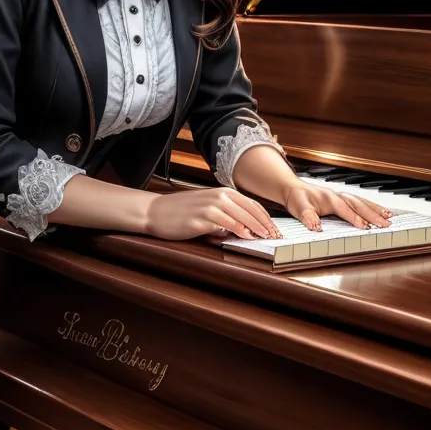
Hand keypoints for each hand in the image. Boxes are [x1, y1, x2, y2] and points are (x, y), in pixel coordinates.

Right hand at [146, 187, 282, 241]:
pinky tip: (246, 236)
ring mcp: (210, 206)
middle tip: (276, 235)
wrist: (155, 211)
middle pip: (250, 210)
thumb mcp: (206, 207)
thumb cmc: (180, 211)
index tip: (274, 228)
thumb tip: (242, 228)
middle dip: (265, 224)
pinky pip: (226, 224)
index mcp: (222, 192)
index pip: (252, 204)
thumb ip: (225, 214)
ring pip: (241, 216)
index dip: (266, 217)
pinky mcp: (201, 218)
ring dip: (256, 227)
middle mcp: (218, 196)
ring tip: (265, 237)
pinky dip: (239, 230)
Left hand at [281, 180, 391, 232]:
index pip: (345, 209)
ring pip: (362, 202)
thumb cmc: (296, 198)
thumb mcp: (298, 208)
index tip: (365, 227)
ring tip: (389, 217)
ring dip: (375, 209)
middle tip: (386, 224)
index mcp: (328, 198)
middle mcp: (337, 196)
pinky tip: (381, 211)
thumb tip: (316, 227)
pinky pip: (360, 202)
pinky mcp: (342, 199)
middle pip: (358, 205)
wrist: (292, 188)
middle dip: (372, 214)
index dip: (355, 218)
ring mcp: (341, 196)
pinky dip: (371, 206)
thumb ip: (307, 217)